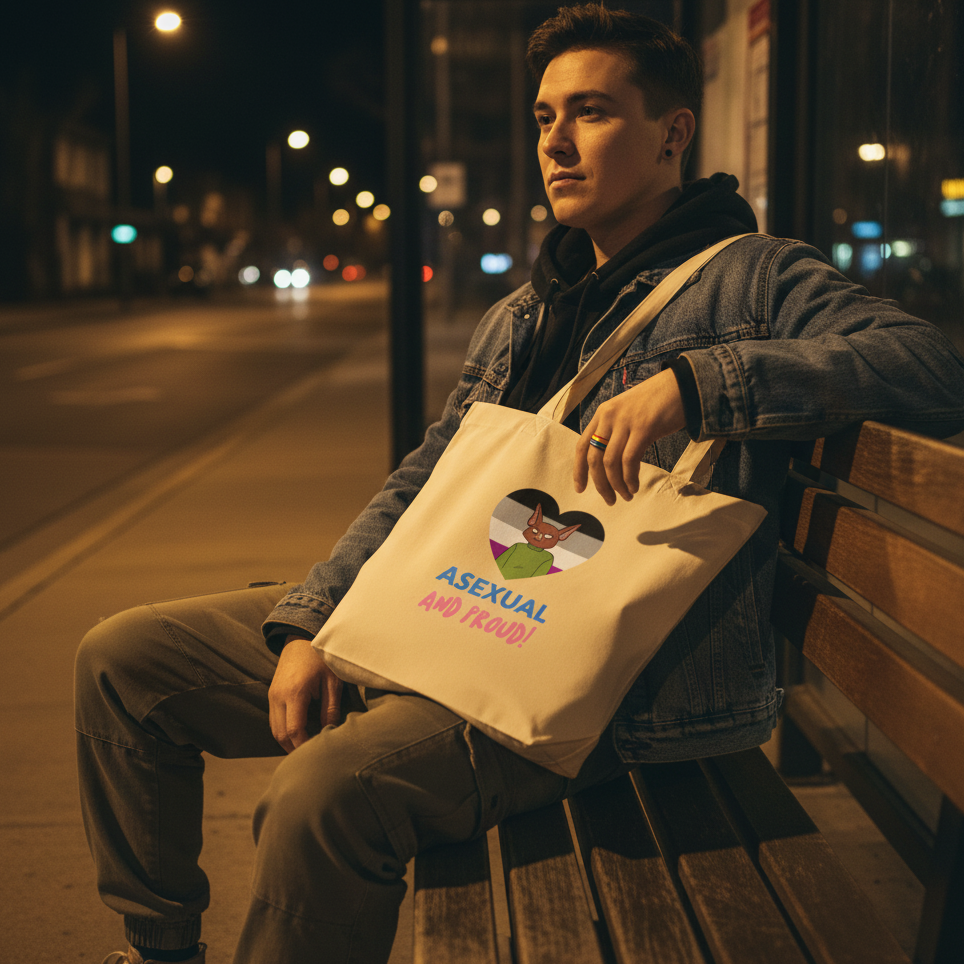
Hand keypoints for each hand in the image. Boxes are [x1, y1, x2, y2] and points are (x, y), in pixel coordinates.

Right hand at [268, 636, 342, 752]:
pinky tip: (300, 734)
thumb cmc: (321, 658)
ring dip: (288, 742)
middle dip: (294, 749)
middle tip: (312, 758)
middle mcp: (278, 697)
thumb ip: (330, 709)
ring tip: (306, 749)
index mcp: (294, 693)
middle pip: (280, 735)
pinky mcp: (272, 695)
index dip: (304, 747)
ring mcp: (272, 696)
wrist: (301, 638)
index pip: (294, 731)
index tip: (318, 754)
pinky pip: (274, 721)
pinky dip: (284, 731)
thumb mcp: (332, 682)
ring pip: (274, 730)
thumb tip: (330, 734)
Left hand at [574, 368, 685, 504]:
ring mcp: (625, 422)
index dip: (579, 471)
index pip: (582, 446)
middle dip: (600, 484)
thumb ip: (616, 433)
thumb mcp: (628, 414)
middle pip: (594, 458)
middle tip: (610, 500)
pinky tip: (634, 486)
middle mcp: (609, 417)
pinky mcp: (643, 428)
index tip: (580, 489)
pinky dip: (630, 478)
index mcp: (603, 414)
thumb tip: (610, 465)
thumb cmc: (657, 403)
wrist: (682, 385)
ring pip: (611, 463)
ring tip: (626, 496)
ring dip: (617, 485)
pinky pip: (629, 460)